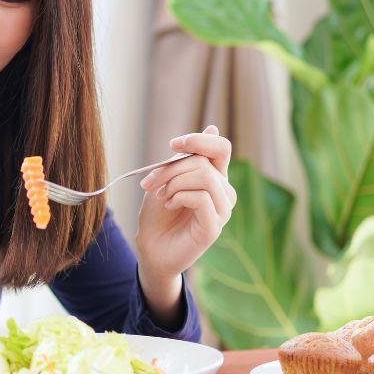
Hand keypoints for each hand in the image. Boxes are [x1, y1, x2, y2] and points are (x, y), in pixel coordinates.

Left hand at [135, 125, 235, 290]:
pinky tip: (169, 205)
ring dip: (175, 182)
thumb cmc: (159, 213)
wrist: (150, 247)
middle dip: (170, 168)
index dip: (199, 140)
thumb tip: (213, 127)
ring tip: (162, 196)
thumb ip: (186, 158)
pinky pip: (202, 198)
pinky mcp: (214, 227)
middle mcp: (224, 192)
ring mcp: (222, 211)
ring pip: (205, 177)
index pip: (221, 148)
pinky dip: (180, 196)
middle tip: (150, 183)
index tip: (173, 145)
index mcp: (214, 177)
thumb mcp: (167, 179)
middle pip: (204, 162)